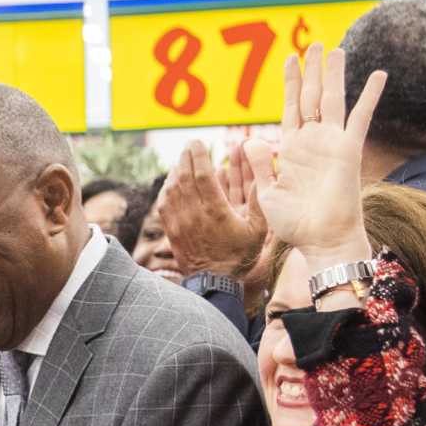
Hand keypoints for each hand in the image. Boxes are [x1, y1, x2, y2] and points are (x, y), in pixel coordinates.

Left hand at [160, 140, 267, 279]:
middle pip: (184, 176)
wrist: (216, 283)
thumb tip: (260, 175)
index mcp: (216, 211)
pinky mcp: (172, 231)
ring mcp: (180, 223)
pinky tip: (173, 180)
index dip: (199, 155)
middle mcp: (194, 215)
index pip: (202, 174)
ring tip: (183, 159)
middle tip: (190, 145)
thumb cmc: (241, 256)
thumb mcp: (258, 230)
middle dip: (186, 157)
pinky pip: (164, 203)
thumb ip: (258, 202)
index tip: (198, 142)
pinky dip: (167, 187)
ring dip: (176, 170)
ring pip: (172, 188)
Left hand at [244, 41, 384, 266]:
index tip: (289, 59)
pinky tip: (379, 74)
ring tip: (334, 48)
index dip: (290, 83)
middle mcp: (313, 142)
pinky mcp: (349, 150)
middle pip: (311, 96)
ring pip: (332, 99)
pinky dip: (370, 95)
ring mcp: (332, 143)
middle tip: (313, 44)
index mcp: (292, 150)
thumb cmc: (295, 225)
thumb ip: (260, 165)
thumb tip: (249, 140)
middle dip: (311, 70)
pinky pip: (361, 117)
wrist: (321, 242)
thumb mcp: (267, 194)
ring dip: (333, 74)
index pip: (290, 108)